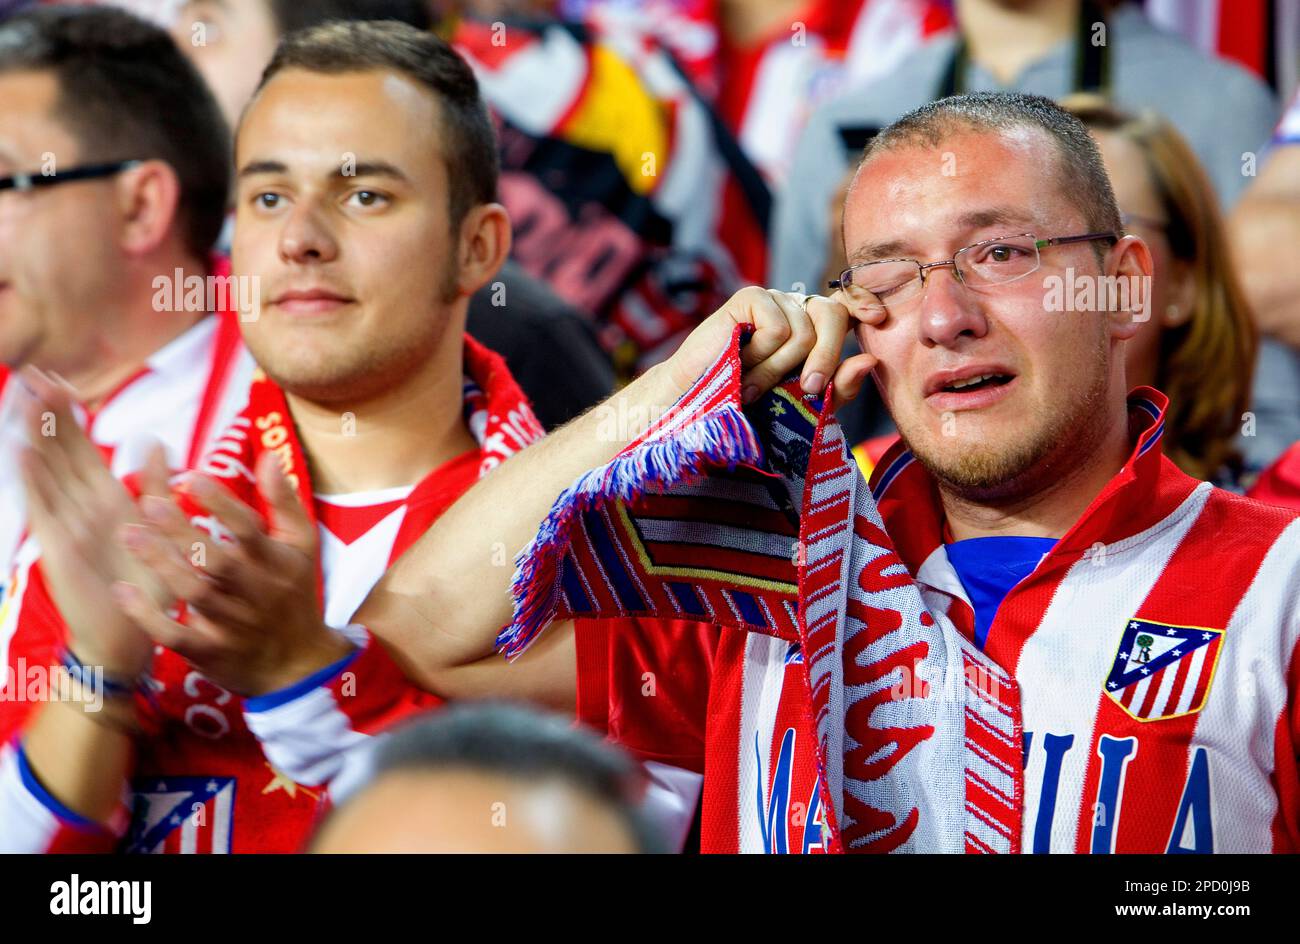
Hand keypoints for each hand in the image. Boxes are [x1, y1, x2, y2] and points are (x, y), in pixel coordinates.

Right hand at [16, 367, 165, 678]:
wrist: (131, 635)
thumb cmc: (148, 583)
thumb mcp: (160, 527)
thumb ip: (158, 486)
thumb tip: (156, 442)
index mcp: (109, 499)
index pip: (84, 449)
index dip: (70, 416)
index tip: (60, 379)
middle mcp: (83, 507)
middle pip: (60, 451)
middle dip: (47, 413)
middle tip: (33, 372)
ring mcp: (67, 524)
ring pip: (47, 471)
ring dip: (36, 435)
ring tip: (25, 398)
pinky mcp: (59, 547)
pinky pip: (44, 508)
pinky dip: (34, 480)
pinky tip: (24, 451)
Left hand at [114, 450, 350, 695]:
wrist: (297, 664)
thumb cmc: (293, 594)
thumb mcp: (302, 546)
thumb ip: (284, 501)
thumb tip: (266, 456)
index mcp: (275, 563)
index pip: (248, 530)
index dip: (221, 504)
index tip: (191, 477)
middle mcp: (253, 593)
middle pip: (217, 561)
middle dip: (184, 533)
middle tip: (149, 503)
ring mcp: (230, 624)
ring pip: (194, 594)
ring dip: (162, 565)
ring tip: (130, 535)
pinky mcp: (208, 651)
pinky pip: (175, 634)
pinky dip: (148, 615)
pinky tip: (123, 591)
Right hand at [665, 286, 881, 409]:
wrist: (701, 404)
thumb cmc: (752, 404)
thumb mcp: (805, 403)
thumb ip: (839, 386)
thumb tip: (869, 361)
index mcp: (813, 325)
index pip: (846, 304)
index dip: (864, 302)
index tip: (878, 318)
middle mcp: (795, 307)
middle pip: (832, 315)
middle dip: (825, 358)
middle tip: (809, 390)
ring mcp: (773, 299)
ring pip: (804, 332)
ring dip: (779, 369)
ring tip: (756, 386)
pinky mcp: (750, 297)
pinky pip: (779, 328)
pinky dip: (763, 356)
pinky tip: (743, 364)